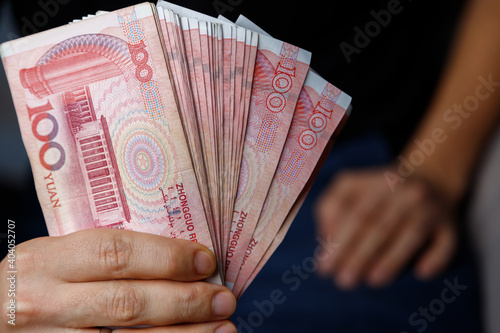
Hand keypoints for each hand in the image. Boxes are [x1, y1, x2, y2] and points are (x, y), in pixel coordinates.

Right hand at [0, 228, 236, 331]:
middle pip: (128, 303)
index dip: (168, 257)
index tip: (206, 261)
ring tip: (223, 328)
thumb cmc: (36, 282)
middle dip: (185, 301)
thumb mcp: (57, 257)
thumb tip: (178, 258)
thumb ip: (104, 256)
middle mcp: (46, 303)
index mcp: (48, 260)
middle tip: (223, 298)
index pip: (117, 253)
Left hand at [314, 167, 457, 288]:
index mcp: (378, 182)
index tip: (325, 267)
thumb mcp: (350, 187)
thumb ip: (331, 206)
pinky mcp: (450, 223)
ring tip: (372, 281)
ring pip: (411, 234)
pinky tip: (421, 273)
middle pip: (380, 225)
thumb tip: (325, 236)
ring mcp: (431, 207)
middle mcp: (406, 192)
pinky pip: (447, 242)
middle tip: (344, 281)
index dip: (339, 241)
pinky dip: (435, 257)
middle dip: (359, 255)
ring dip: (391, 260)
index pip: (356, 213)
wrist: (430, 179)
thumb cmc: (378, 191)